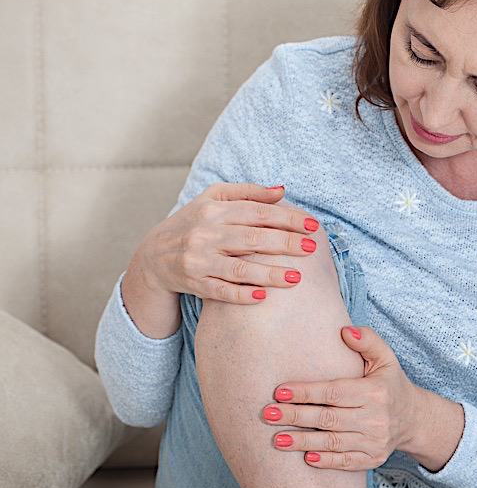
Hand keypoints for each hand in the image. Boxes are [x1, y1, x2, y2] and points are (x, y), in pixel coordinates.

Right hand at [139, 182, 321, 303]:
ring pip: (239, 268)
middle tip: (311, 248)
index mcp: (213, 210)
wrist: (153, 255)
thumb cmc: (194, 223)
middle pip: (252, 238)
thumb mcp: (213, 199)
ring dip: (270, 274)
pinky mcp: (194, 283)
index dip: (287, 219)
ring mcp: (199, 260)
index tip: (312, 226)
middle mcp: (205, 234)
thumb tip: (282, 190)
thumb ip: (248, 193)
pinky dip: (242, 294)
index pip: (257, 213)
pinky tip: (264, 296)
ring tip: (297, 277)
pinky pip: (221, 291)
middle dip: (285, 243)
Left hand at [261, 325, 425, 469]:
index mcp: (375, 392)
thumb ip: (367, 340)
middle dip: (295, 417)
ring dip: (302, 442)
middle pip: (328, 418)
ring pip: (332, 442)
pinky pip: (345, 462)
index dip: (305, 392)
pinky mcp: (372, 459)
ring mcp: (374, 442)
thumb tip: (345, 330)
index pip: (333, 392)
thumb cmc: (391, 384)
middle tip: (267, 414)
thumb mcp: (386, 358)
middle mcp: (375, 418)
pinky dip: (326, 461)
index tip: (279, 392)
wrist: (414, 419)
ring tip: (277, 440)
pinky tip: (305, 457)